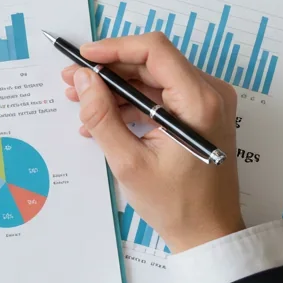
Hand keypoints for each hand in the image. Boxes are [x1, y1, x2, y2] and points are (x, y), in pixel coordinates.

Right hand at [60, 32, 243, 252]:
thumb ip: (102, 116)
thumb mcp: (128, 162)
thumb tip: (82, 79)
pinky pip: (161, 95)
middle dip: (109, 68)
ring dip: (117, 86)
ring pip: (154, 78)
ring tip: (81, 101)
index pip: (154, 51)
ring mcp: (206, 103)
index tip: (83, 57)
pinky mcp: (199, 115)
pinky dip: (132, 102)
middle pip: (152, 62)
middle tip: (72, 80)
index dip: (114, 48)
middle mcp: (209, 94)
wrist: (209, 233)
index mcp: (199, 102)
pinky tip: (103, 119)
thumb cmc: (174, 204)